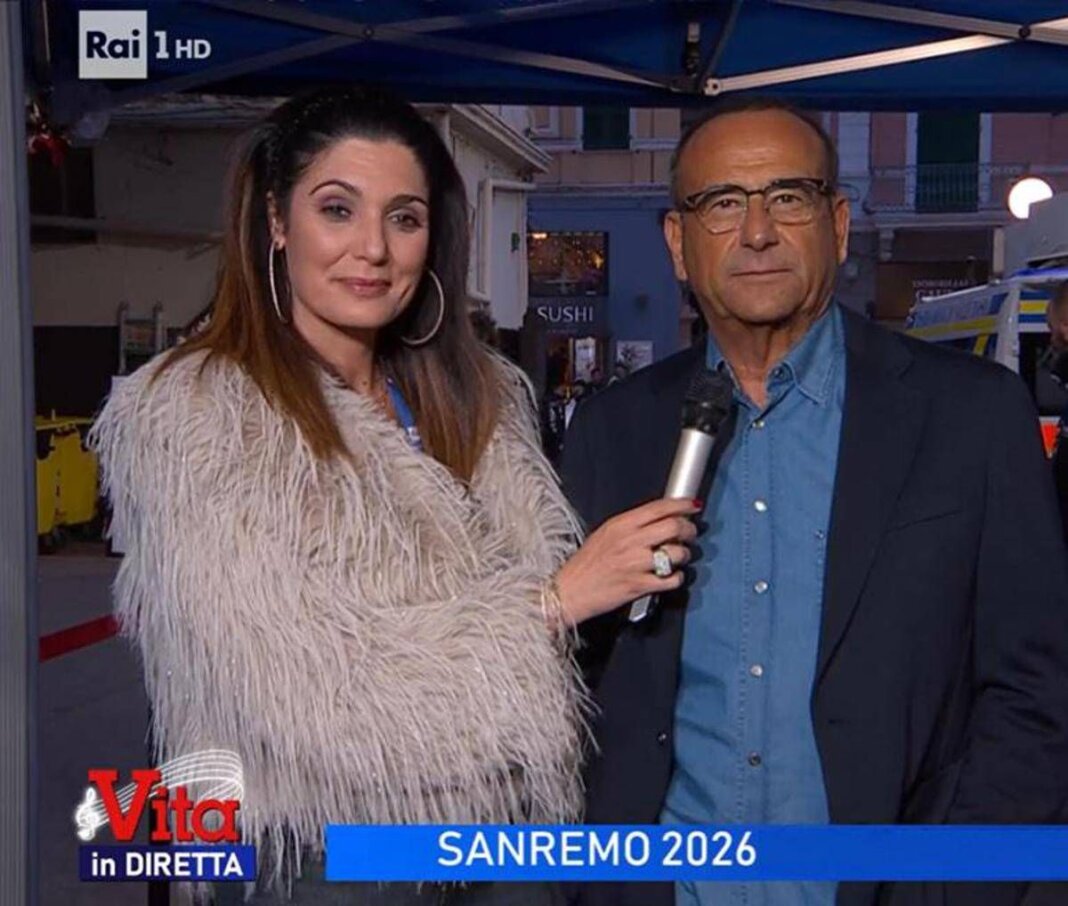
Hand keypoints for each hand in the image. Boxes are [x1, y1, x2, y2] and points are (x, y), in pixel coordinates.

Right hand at [555, 497, 700, 625]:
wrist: (569, 591)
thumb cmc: (585, 565)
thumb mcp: (604, 534)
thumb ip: (631, 526)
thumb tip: (659, 519)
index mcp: (620, 524)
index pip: (658, 508)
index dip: (681, 504)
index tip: (692, 506)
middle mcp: (629, 541)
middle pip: (673, 527)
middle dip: (688, 530)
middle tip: (689, 534)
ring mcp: (635, 564)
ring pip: (676, 553)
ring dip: (684, 555)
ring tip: (679, 558)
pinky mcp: (639, 586)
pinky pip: (671, 579)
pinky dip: (677, 578)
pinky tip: (672, 576)